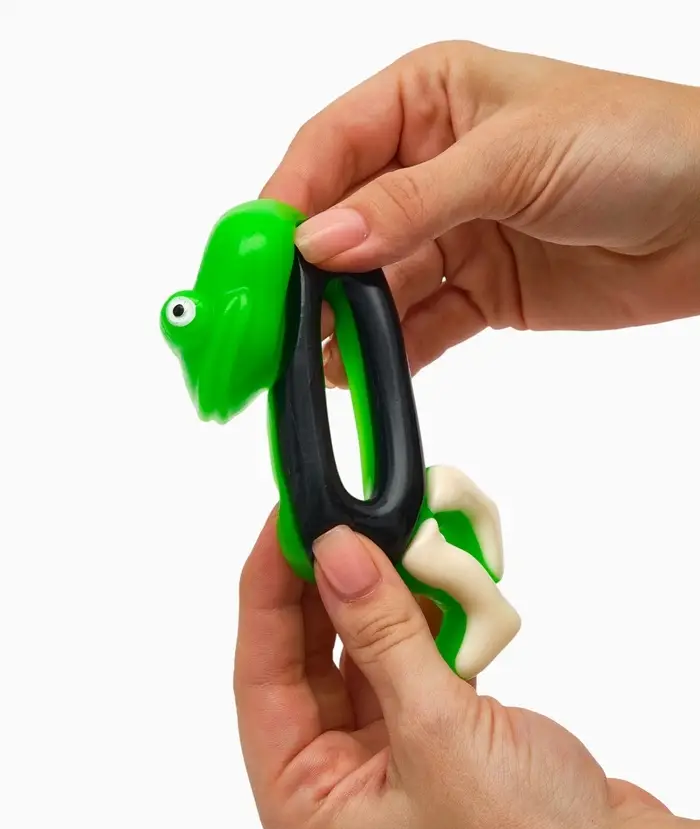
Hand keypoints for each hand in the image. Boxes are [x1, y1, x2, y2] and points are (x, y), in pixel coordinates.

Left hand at [234, 515, 698, 828]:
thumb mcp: (436, 730)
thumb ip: (382, 632)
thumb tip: (338, 550)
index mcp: (304, 805)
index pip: (261, 674)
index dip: (267, 590)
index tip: (285, 521)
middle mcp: (334, 783)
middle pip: (305, 657)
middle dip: (325, 585)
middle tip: (335, 516)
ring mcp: (383, 757)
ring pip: (357, 651)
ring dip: (377, 596)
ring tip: (384, 535)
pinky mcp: (431, 735)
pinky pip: (405, 657)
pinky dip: (418, 617)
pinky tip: (425, 576)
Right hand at [261, 42, 699, 383]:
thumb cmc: (632, 144)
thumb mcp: (510, 159)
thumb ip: (409, 205)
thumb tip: (318, 243)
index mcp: (427, 99)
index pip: (329, 149)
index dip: (284, 204)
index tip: (253, 261)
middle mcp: (428, 165)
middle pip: (342, 225)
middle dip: (306, 278)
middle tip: (272, 328)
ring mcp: (451, 233)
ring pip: (375, 285)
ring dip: (343, 325)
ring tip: (309, 364)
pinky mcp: (478, 291)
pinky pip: (418, 327)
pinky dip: (389, 354)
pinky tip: (359, 376)